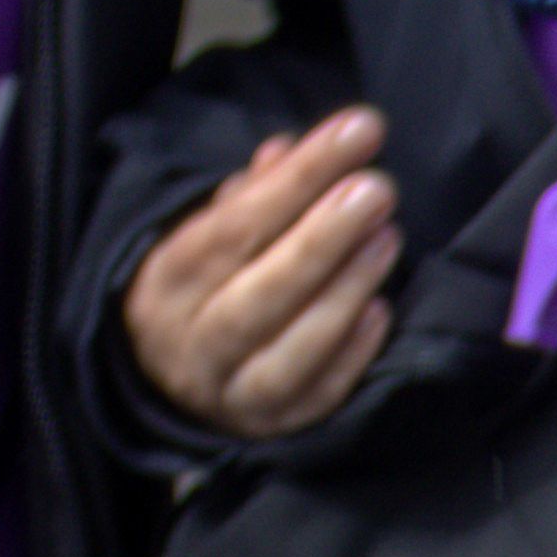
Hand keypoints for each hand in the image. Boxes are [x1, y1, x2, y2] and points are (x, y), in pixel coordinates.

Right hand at [125, 110, 400, 442]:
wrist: (175, 380)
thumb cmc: (213, 284)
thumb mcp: (215, 233)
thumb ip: (257, 192)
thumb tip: (289, 149)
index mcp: (168, 281)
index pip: (233, 226)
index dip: (300, 177)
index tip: (360, 129)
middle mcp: (191, 342)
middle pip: (256, 295)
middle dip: (321, 239)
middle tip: (378, 188)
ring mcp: (230, 392)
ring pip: (286, 351)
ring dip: (343, 292)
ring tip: (387, 237)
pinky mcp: (273, 427)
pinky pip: (316, 395)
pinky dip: (351, 354)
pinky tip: (381, 309)